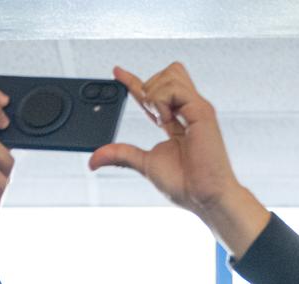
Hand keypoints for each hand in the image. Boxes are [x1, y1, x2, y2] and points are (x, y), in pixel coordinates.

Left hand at [91, 64, 267, 253]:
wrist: (204, 197)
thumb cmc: (185, 185)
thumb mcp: (144, 164)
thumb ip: (121, 155)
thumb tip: (93, 159)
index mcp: (176, 121)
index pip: (154, 92)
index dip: (133, 80)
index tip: (116, 72)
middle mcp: (189, 110)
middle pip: (168, 72)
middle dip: (150, 87)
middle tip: (153, 118)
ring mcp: (197, 108)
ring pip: (170, 73)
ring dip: (156, 95)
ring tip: (162, 121)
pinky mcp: (202, 111)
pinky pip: (174, 88)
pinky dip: (162, 101)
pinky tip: (166, 120)